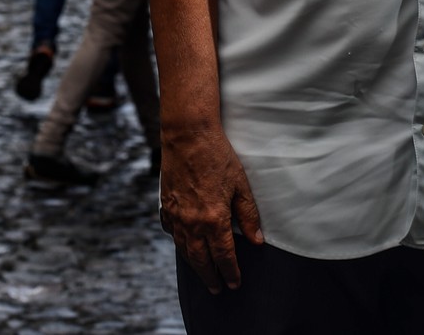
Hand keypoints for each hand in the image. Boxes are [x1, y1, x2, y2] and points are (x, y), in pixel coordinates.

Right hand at [159, 125, 262, 292]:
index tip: (235, 283)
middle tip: (218, 288)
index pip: (224, 256)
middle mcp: (192, 223)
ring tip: (202, 273)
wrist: (188, 134)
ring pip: (184, 250)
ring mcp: (176, 215)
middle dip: (211, 277)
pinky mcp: (166, 204)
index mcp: (214, 219)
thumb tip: (256, 240)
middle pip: (201, 260)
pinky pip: (171, 231)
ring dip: (194, 264)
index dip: (230, 271)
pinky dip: (178, 242)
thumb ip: (248, 214)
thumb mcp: (240, 184)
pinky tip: (183, 243)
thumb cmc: (217, 155)